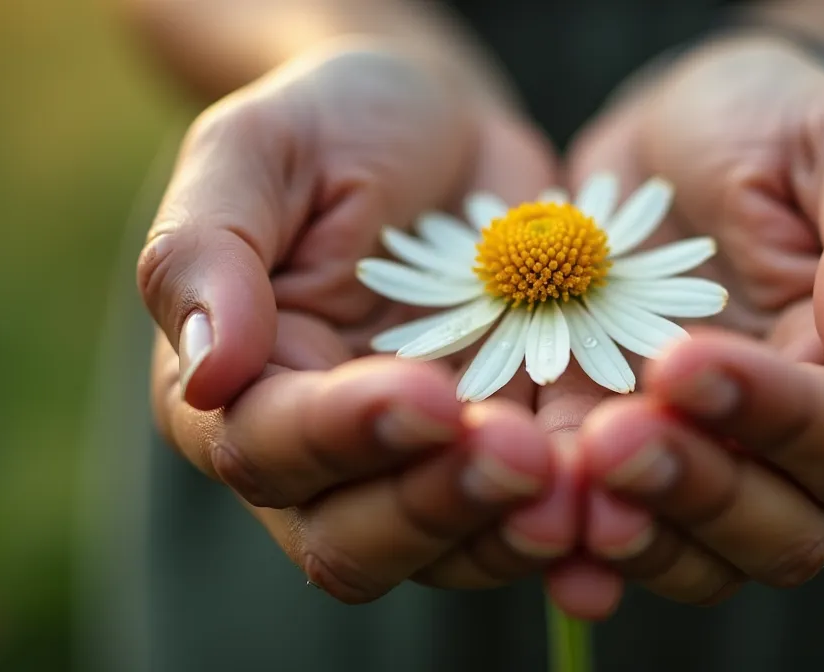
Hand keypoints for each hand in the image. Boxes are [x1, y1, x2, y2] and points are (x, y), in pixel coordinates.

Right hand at [137, 40, 576, 600]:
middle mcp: (315, 453)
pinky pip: (524, 519)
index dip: (343, 436)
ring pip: (445, 551)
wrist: (441, 125)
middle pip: (352, 537)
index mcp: (234, 388)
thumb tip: (208, 374)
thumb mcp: (253, 151)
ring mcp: (411, 466)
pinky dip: (569, 518)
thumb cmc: (333, 124)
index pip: (268, 450)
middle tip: (520, 453)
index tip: (425, 394)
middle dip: (436, 503)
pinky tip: (618, 494)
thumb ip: (206, 252)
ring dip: (508, 528)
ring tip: (578, 479)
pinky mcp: (494, 456)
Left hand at [553, 35, 823, 610]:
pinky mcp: (655, 464)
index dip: (780, 418)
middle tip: (610, 438)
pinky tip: (527, 513)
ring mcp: (741, 467)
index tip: (681, 361)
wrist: (677, 132)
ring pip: (711, 557)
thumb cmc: (777, 119)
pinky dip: (581, 531)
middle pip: (792, 528)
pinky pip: (631, 530)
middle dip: (699, 489)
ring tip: (566, 481)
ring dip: (640, 530)